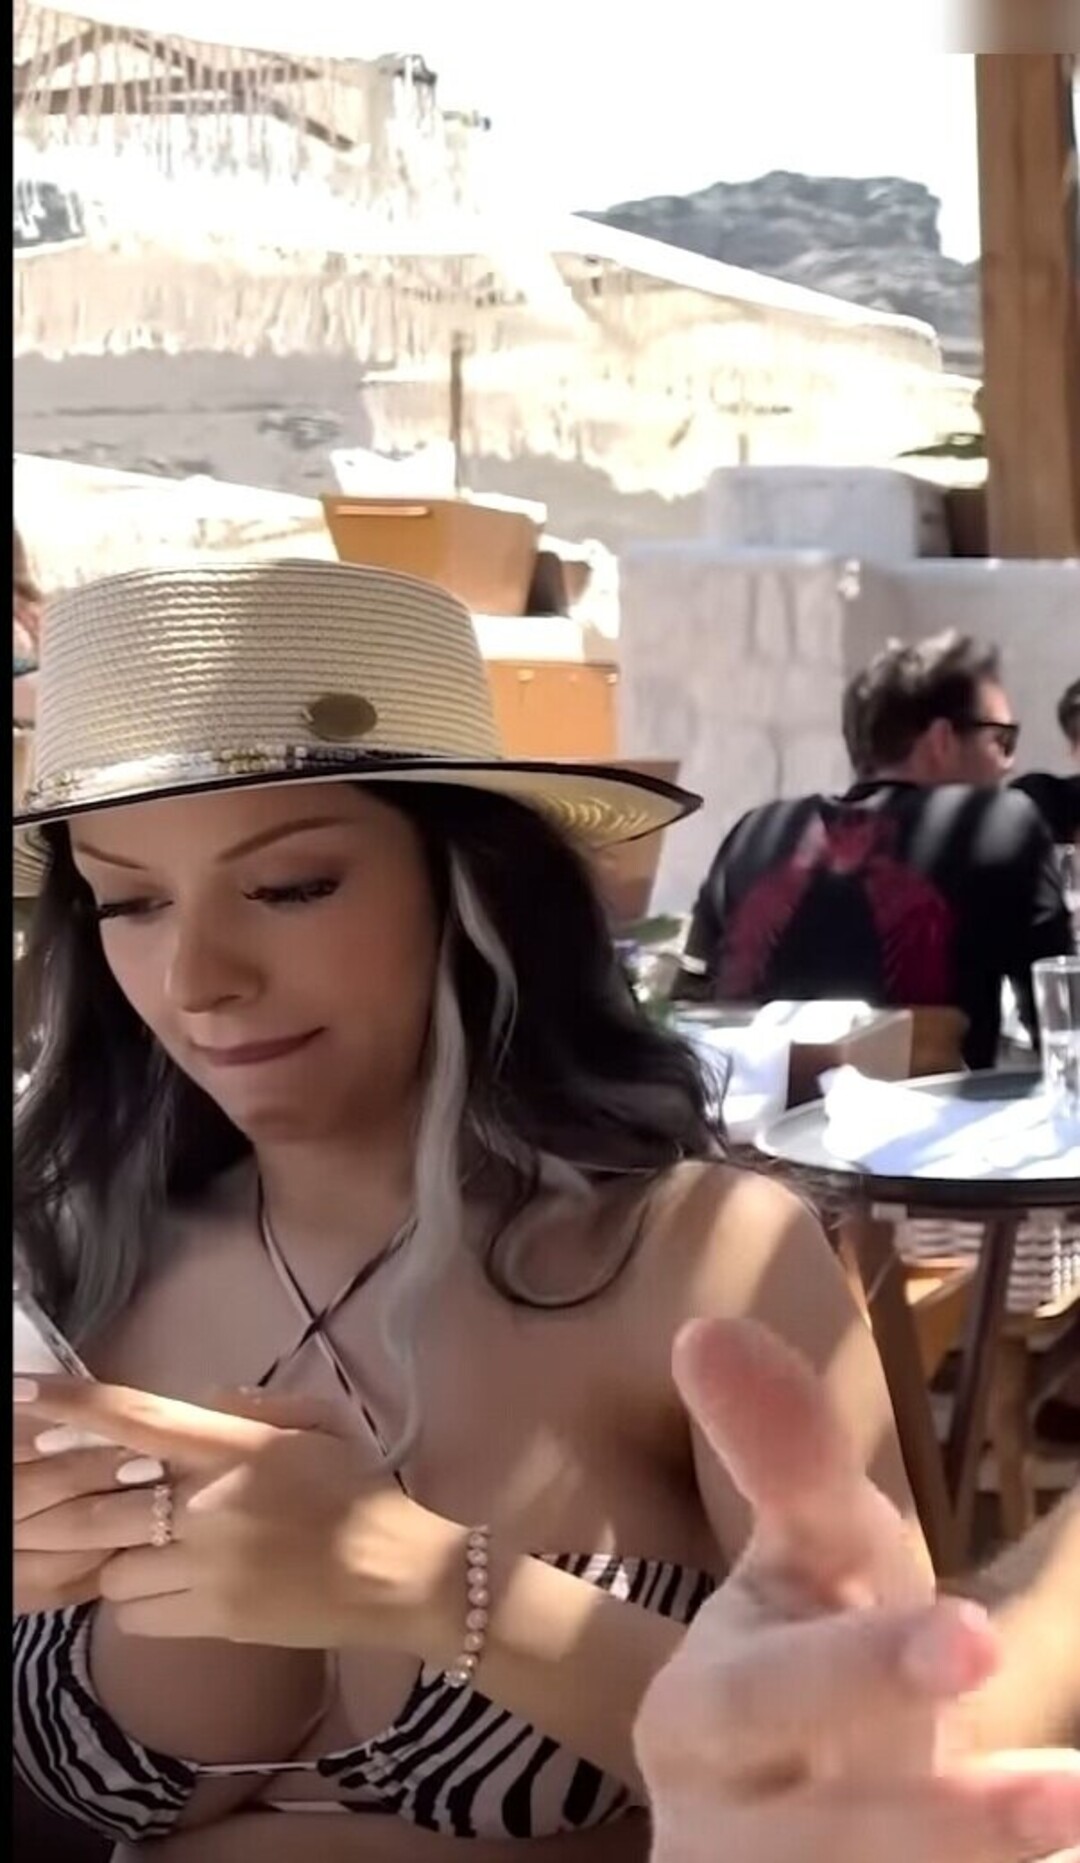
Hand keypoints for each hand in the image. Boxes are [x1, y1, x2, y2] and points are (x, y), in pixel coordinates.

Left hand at [14, 1379, 466, 1655]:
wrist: (396, 1574)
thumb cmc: (360, 1493)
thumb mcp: (319, 1424)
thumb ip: (254, 1407)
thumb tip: (200, 1401)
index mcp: (235, 1446)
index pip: (136, 1418)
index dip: (72, 1405)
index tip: (21, 1392)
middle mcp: (210, 1504)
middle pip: (100, 1506)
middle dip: (63, 1509)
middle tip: (46, 1505)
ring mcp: (209, 1566)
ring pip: (113, 1567)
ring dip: (116, 1559)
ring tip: (145, 1552)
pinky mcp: (214, 1618)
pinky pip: (135, 1615)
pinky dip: (137, 1604)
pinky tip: (165, 1590)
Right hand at [634, 1319, 1079, 1862]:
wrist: (772, 1840)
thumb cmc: (811, 1669)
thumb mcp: (812, 1560)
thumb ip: (782, 1453)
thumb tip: (707, 1325)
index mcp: (700, 1713)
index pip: (768, 1690)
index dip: (866, 1671)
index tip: (975, 1636)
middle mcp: (721, 1833)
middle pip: (821, 1837)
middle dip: (938, 1815)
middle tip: (1065, 1785)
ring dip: (975, 1859)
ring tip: (1077, 1807)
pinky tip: (1057, 1861)